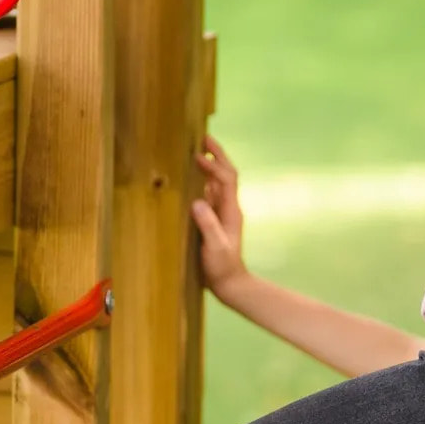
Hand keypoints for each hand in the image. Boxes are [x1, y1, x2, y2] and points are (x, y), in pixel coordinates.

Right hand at [192, 135, 247, 299]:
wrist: (230, 284)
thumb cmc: (222, 267)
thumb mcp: (215, 247)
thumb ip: (208, 225)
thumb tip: (197, 201)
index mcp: (231, 211)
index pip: (226, 180)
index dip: (214, 165)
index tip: (199, 155)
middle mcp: (228, 208)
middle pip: (226, 175)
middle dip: (217, 156)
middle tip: (204, 139)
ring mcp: (222, 213)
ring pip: (218, 183)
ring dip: (210, 166)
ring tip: (197, 153)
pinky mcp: (215, 220)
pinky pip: (210, 195)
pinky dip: (203, 182)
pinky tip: (193, 180)